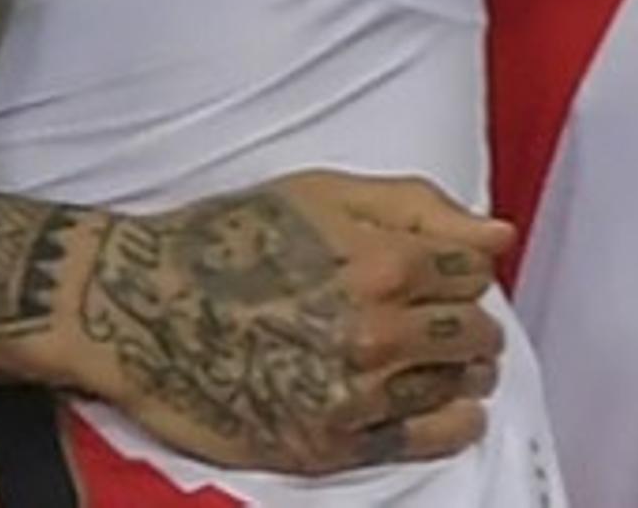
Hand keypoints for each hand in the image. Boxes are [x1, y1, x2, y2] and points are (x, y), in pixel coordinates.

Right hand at [67, 172, 513, 473]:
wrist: (141, 307)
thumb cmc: (224, 240)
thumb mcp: (318, 193)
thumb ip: (416, 207)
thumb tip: (496, 235)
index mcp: (380, 263)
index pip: (473, 275)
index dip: (463, 271)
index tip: (444, 275)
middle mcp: (376, 335)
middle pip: (474, 335)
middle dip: (467, 322)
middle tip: (440, 318)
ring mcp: (354, 396)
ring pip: (457, 388)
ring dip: (458, 372)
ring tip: (431, 358)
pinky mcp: (330, 445)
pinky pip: (423, 441)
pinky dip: (446, 423)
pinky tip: (441, 407)